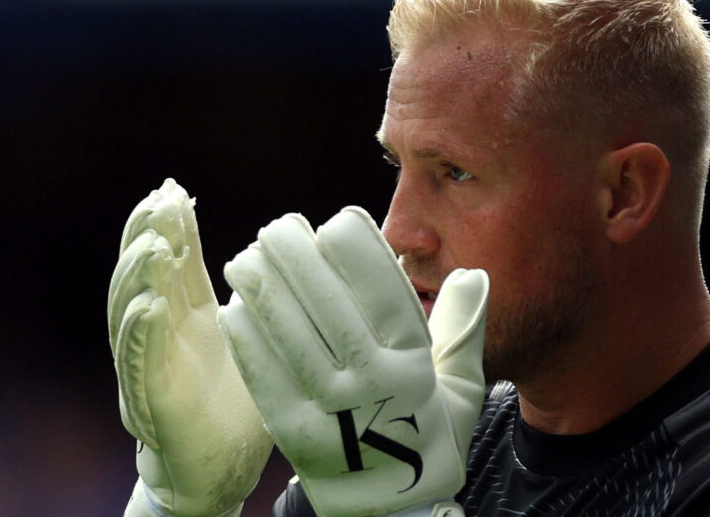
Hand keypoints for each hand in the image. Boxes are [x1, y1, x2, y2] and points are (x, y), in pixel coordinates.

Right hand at [109, 179, 272, 516]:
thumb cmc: (241, 399)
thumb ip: (262, 296)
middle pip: (142, 277)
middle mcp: (160, 334)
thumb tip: (289, 247)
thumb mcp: (256, 335)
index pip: (172, 261)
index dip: (169, 226)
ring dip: (138, 278)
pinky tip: (149, 305)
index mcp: (185, 314)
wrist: (224, 467)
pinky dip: (141, 334)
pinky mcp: (151, 403)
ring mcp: (150, 367)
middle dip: (147, 237)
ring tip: (153, 246)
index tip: (173, 190)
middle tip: (160, 204)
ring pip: (130, 314)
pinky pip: (139, 365)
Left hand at [219, 207, 487, 516]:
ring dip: (264, 290)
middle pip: (330, 307)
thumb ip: (464, 327)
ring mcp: (332, 412)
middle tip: (277, 228)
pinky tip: (236, 308)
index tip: (335, 221)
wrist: (395, 509)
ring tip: (246, 258)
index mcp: (414, 365)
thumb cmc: (428, 435)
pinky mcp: (295, 436)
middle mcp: (374, 385)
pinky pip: (265, 379)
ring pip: (291, 337)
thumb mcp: (462, 385)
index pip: (384, 292)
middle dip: (298, 258)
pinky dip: (248, 341)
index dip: (357, 250)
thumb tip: (473, 273)